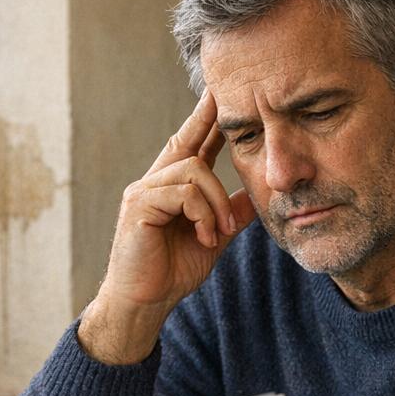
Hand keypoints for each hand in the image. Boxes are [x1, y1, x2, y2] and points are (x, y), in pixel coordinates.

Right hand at [78, 92, 255, 364]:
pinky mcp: (138, 206)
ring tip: (219, 233)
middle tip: (237, 146)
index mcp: (170, 188)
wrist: (146, 303)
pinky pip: (182, 193)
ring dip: (216, 204)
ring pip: (193, 171)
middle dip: (213, 135)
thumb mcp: (212, 238)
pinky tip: (204, 238)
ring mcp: (143, 192)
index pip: (190, 143)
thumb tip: (255, 194)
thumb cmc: (172, 272)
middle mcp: (153, 183)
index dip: (205, 118)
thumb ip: (230, 214)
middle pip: (190, 147)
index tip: (222, 92)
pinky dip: (201, 215)